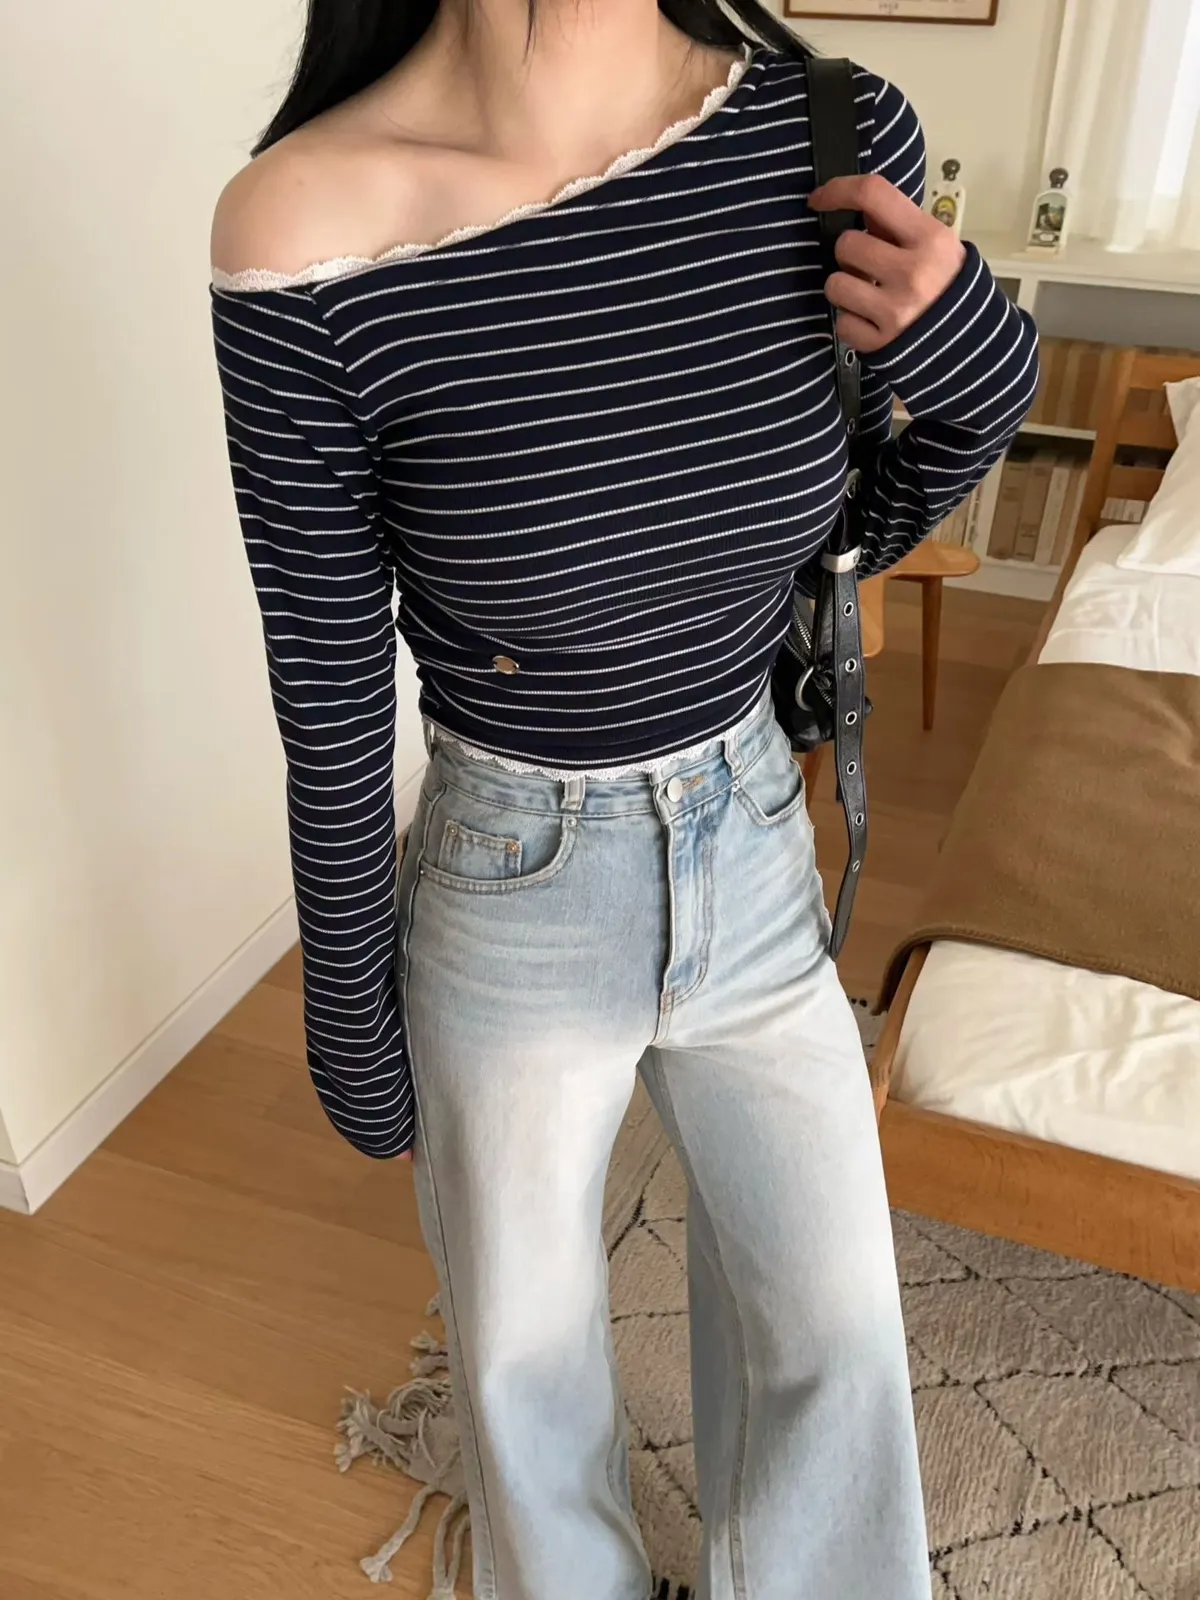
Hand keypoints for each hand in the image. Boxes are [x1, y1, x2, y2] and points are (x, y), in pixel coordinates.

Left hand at [808, 174, 965, 353]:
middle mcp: (912, 272)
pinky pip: (841, 323)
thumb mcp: (937, 246)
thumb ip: (899, 226)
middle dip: (850, 254)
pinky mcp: (880, 343)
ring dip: (844, 288)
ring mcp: (895, 310)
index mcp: (929, 238)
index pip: (873, 194)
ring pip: (834, 284)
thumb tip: (858, 209)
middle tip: (868, 267)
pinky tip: (872, 322)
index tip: (819, 199)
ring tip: (867, 295)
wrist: (971, 342)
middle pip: (846, 244)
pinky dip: (851, 323)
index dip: (838, 190)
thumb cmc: (948, 286)